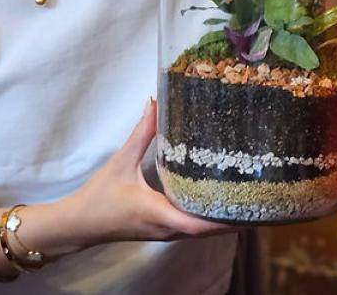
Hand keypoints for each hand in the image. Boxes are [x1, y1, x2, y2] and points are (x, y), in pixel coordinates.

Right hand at [58, 99, 234, 251]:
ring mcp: (165, 233)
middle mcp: (166, 229)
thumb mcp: (121, 161)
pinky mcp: (162, 231)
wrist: (76, 227)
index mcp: (158, 214)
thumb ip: (141, 133)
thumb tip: (155, 103)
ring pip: (201, 231)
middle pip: (209, 229)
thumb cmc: (97, 197)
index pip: (198, 223)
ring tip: (248, 200)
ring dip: (223, 219)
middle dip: (234, 217)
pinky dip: (208, 219)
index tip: (249, 207)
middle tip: (260, 197)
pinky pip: (192, 228)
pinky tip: (220, 204)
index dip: (225, 218)